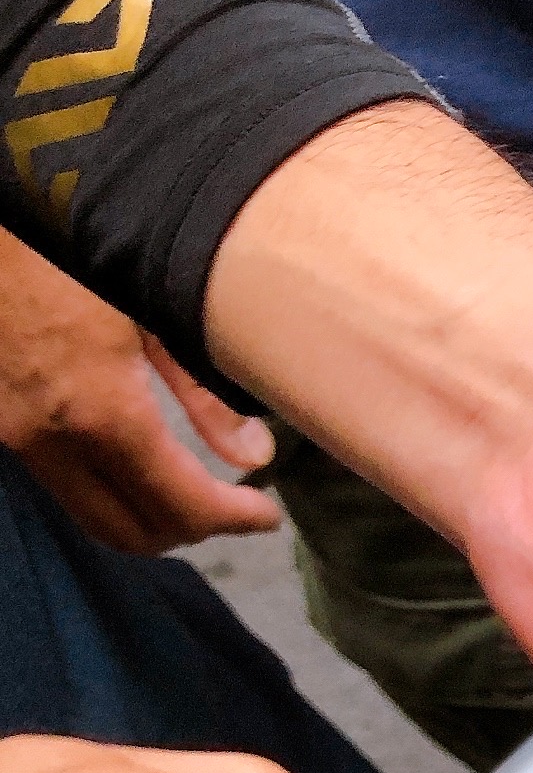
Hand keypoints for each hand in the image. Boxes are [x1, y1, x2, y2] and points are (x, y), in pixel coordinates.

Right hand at [0, 230, 280, 554]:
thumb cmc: (78, 239)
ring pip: (91, 515)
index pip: (181, 506)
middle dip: (192, 531)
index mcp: (100, 410)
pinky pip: (63, 483)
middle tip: (236, 510)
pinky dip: (109, 490)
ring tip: (198, 493)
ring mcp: (14, 434)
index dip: (234, 521)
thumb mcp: (155, 306)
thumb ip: (204, 392)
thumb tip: (253, 457)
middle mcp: (49, 438)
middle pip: (130, 533)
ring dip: (147, 518)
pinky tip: (143, 462)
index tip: (268, 514)